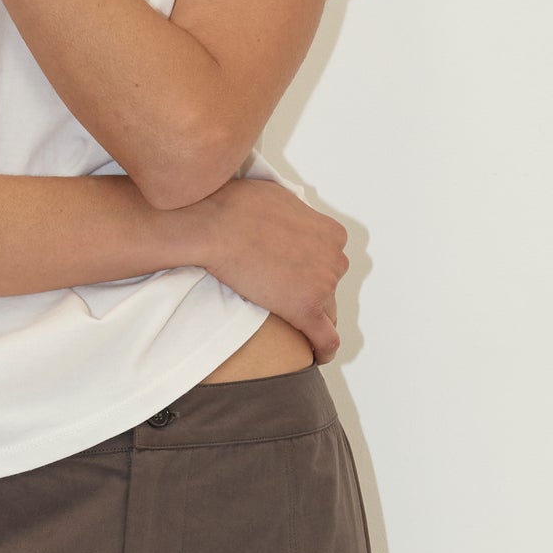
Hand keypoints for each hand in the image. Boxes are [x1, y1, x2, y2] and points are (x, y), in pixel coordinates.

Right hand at [196, 176, 349, 363]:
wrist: (217, 226)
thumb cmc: (238, 206)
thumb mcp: (279, 194)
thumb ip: (294, 212)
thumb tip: (286, 215)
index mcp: (332, 233)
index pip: (330, 260)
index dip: (312, 269)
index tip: (296, 276)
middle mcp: (335, 258)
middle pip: (330, 285)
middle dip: (311, 290)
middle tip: (284, 295)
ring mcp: (323, 284)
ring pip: (326, 311)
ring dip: (312, 316)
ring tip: (293, 325)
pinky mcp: (305, 309)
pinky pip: (326, 339)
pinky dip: (325, 350)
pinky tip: (318, 358)